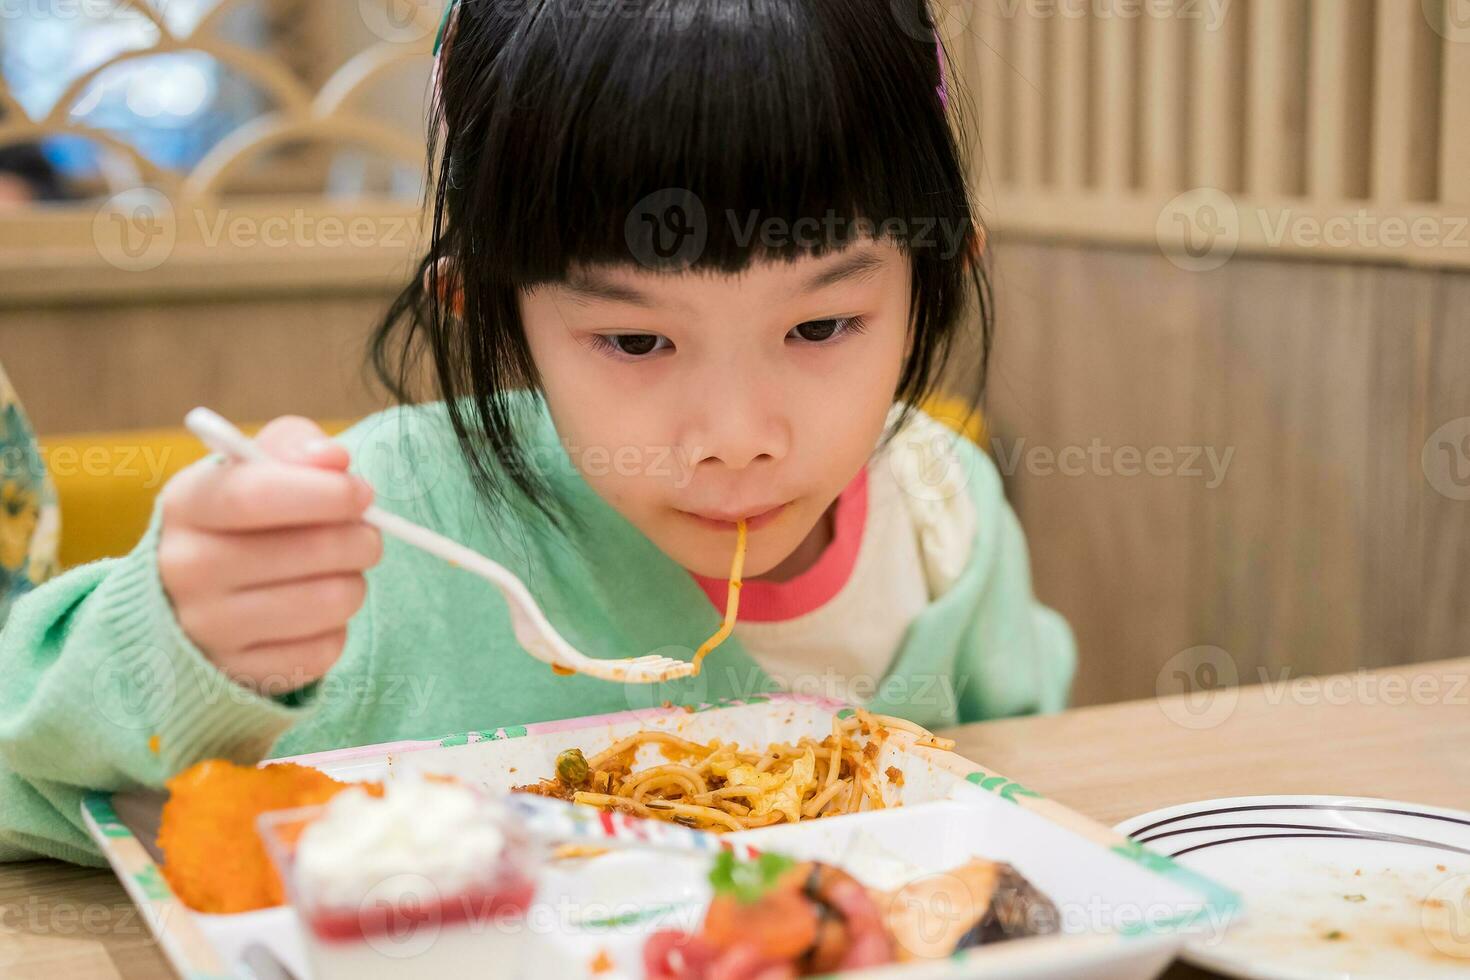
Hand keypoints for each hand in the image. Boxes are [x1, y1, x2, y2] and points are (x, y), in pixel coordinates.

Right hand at [157, 416, 381, 694]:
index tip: (362, 493)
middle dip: (359, 538)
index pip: (252, 497)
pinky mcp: (238, 674)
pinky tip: (314, 611)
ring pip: (327, 602)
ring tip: (340, 570)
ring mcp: (207, 630)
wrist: (192, 595)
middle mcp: (183, 570)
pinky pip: (323, 651)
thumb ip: (294, 446)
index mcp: (185, 505)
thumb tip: (333, 458)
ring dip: (354, 582)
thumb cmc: (241, 518)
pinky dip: (336, 627)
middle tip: (368, 533)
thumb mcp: (253, 468)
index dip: (322, 493)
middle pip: (305, 552)